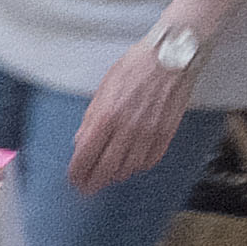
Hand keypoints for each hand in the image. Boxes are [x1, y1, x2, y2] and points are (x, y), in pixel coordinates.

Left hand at [66, 37, 197, 192]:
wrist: (172, 56)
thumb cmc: (136, 66)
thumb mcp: (104, 87)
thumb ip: (91, 117)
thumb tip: (81, 141)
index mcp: (106, 116)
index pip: (85, 155)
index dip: (77, 172)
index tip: (74, 178)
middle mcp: (127, 128)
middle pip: (106, 168)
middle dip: (93, 182)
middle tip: (87, 188)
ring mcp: (149, 133)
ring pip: (128, 169)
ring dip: (115, 176)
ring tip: (108, 177)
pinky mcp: (167, 133)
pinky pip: (150, 161)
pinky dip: (138, 167)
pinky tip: (132, 165)